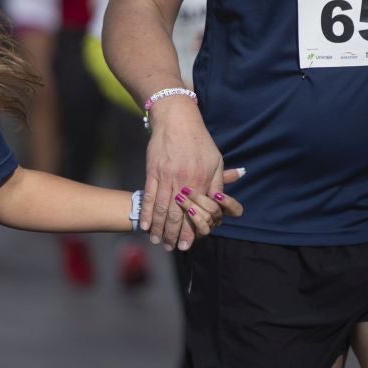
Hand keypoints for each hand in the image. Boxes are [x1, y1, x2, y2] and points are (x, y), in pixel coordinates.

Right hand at [141, 98, 224, 251]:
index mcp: (201, 180)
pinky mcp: (152, 171)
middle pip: (177, 214)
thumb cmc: (199, 141)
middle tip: (172, 248)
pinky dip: (147, 213)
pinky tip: (146, 225)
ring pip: (162, 208)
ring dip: (159, 228)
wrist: (176, 120)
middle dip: (174, 234)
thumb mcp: (216, 160)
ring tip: (158, 241)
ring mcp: (166, 177)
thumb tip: (221, 202)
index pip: (197, 212)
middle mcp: (183, 181)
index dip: (192, 230)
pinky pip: (149, 196)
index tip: (189, 244)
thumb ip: (219, 182)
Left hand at [171, 166, 248, 239]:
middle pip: (216, 213)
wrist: (172, 192)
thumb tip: (241, 171)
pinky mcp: (195, 234)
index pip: (236, 210)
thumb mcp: (206, 175)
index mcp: (222, 206)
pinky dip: (192, 220)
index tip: (217, 195)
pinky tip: (183, 211)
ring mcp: (207, 227)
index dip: (229, 203)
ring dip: (193, 209)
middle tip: (186, 190)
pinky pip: (199, 231)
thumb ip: (222, 176)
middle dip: (202, 201)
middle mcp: (216, 218)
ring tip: (180, 198)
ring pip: (207, 222)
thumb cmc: (191, 181)